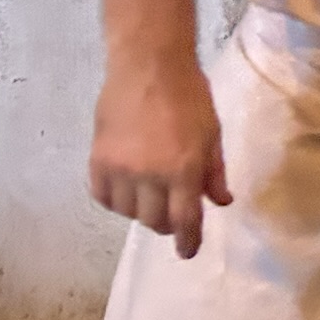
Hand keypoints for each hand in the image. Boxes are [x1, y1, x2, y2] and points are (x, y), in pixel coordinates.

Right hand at [90, 56, 231, 258]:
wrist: (148, 66)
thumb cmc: (189, 95)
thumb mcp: (212, 133)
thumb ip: (214, 171)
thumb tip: (221, 202)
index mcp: (183, 169)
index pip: (185, 220)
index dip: (187, 241)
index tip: (187, 253)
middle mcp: (149, 175)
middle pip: (154, 221)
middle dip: (167, 223)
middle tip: (175, 213)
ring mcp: (120, 170)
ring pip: (128, 212)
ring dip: (143, 211)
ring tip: (152, 195)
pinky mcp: (97, 160)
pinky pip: (104, 197)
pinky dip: (116, 201)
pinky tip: (127, 190)